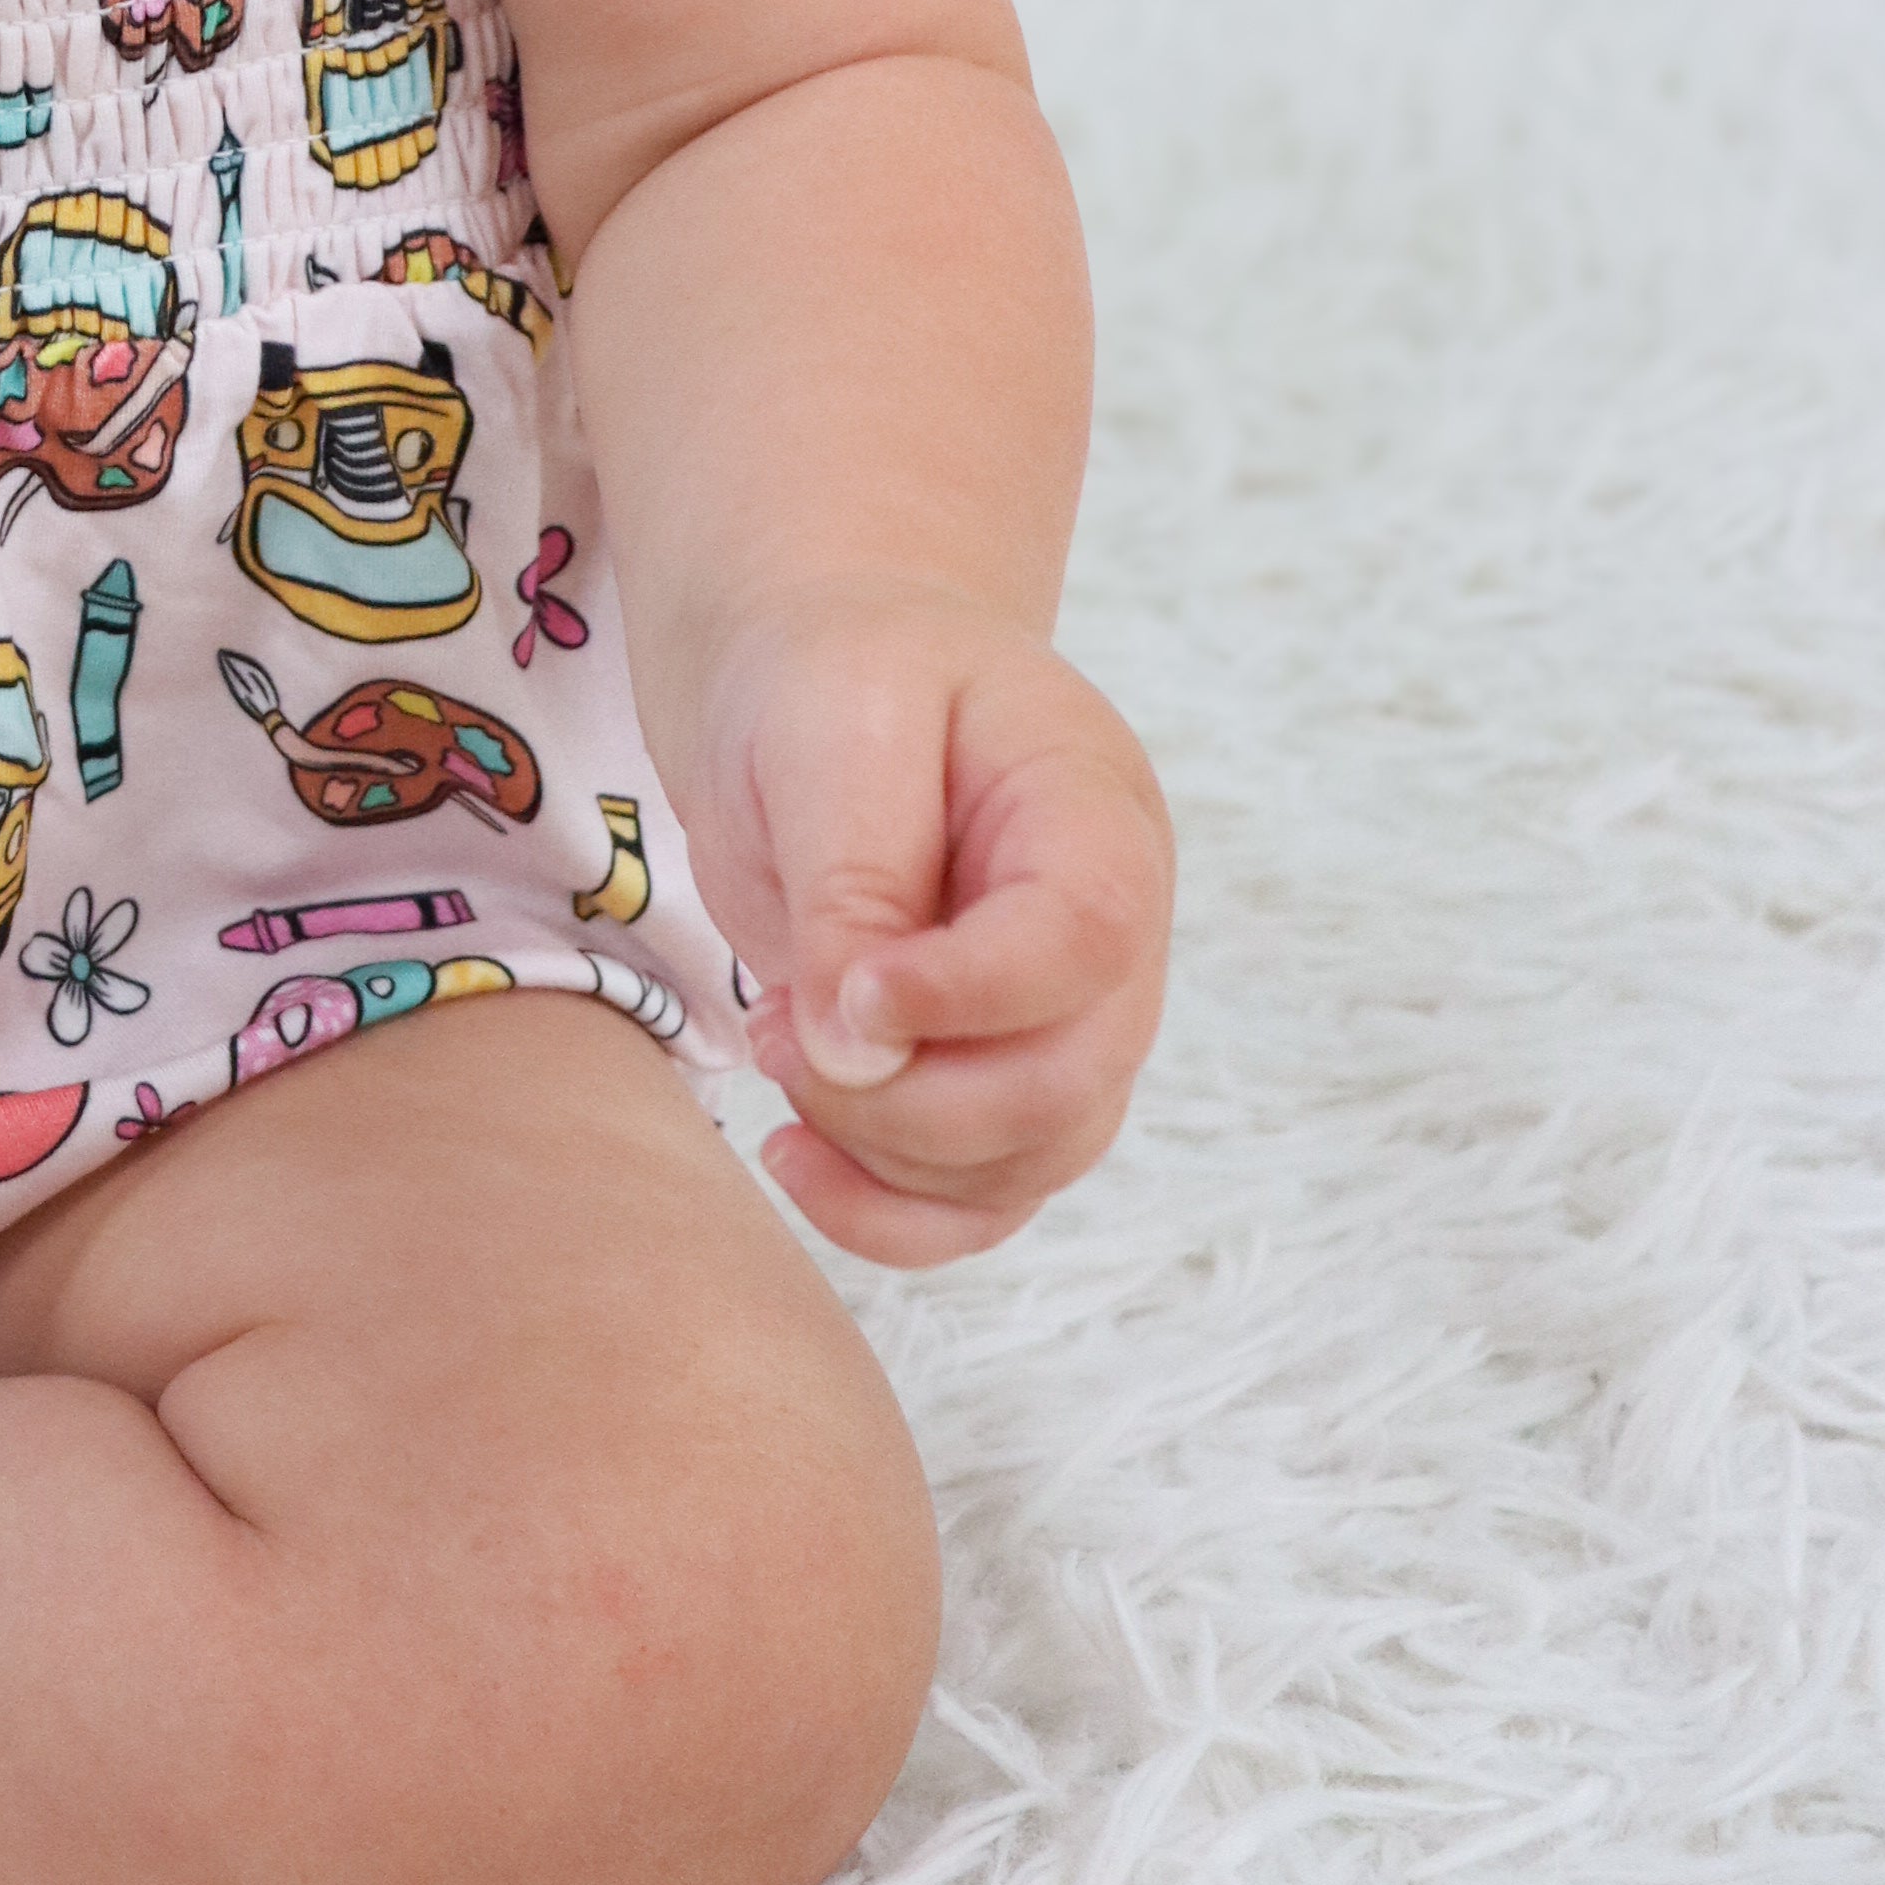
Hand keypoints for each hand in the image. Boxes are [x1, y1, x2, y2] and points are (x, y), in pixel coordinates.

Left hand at [674, 581, 1172, 1262]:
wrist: (813, 674)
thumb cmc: (829, 673)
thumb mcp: (830, 725)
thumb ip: (851, 880)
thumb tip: (857, 1050)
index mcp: (1093, 811)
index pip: (1092, 938)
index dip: (971, 993)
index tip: (846, 991)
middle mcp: (1110, 933)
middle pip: (1067, 1082)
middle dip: (909, 1097)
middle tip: (778, 1029)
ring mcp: (1067, 1018)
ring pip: (1027, 1160)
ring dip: (883, 1147)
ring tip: (774, 1042)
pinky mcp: (998, 1078)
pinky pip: (984, 1198)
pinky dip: (886, 1211)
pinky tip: (793, 1155)